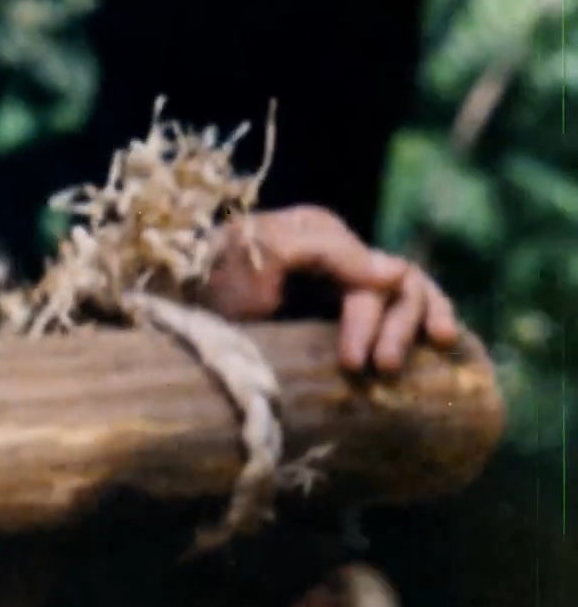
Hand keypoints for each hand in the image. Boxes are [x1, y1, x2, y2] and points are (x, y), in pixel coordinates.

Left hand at [202, 206, 462, 374]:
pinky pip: (389, 317)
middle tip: (383, 369)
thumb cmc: (209, 278)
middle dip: (398, 328)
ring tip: (418, 359)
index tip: (355, 362)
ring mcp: (340, 288)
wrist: (170, 307)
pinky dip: (415, 328)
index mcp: (325, 237)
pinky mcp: (334, 318)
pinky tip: (436, 351)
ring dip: (415, 327)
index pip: (378, 277)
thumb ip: (329, 252)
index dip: (374, 319)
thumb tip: (398, 270)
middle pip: (400, 288)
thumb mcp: (264, 253)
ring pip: (406, 298)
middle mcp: (341, 259)